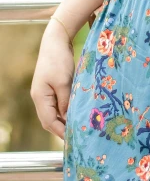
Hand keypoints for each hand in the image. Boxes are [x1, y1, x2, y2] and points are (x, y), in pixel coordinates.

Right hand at [31, 20, 74, 140]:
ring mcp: (45, 92)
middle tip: (78, 136)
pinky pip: (58, 104)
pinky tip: (76, 112)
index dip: (61, 132)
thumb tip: (68, 119)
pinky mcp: (52, 87)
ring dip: (64, 120)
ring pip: (54, 112)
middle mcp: (40, 97)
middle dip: (62, 129)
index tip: (74, 139)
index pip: (49, 121)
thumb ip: (66, 102)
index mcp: (40, 98)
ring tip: (79, 127)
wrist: (56, 41)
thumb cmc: (59, 60)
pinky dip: (66, 110)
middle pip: (49, 119)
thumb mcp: (64, 82)